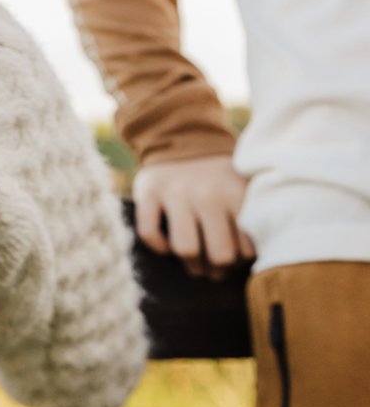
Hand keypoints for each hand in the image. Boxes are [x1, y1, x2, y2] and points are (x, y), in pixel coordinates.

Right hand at [132, 155, 254, 279]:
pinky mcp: (149, 192)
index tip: (234, 256)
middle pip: (220, 255)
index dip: (240, 261)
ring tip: (195, 261)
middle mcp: (207, 193)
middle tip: (215, 267)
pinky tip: (167, 245)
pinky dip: (158, 246)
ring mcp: (176, 192)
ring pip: (186, 249)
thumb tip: (257, 258)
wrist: (180, 137)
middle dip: (218, 269)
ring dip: (191, 264)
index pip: (246, 250)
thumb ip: (254, 216)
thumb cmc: (218, 175)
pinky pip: (149, 232)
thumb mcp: (242, 186)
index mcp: (235, 193)